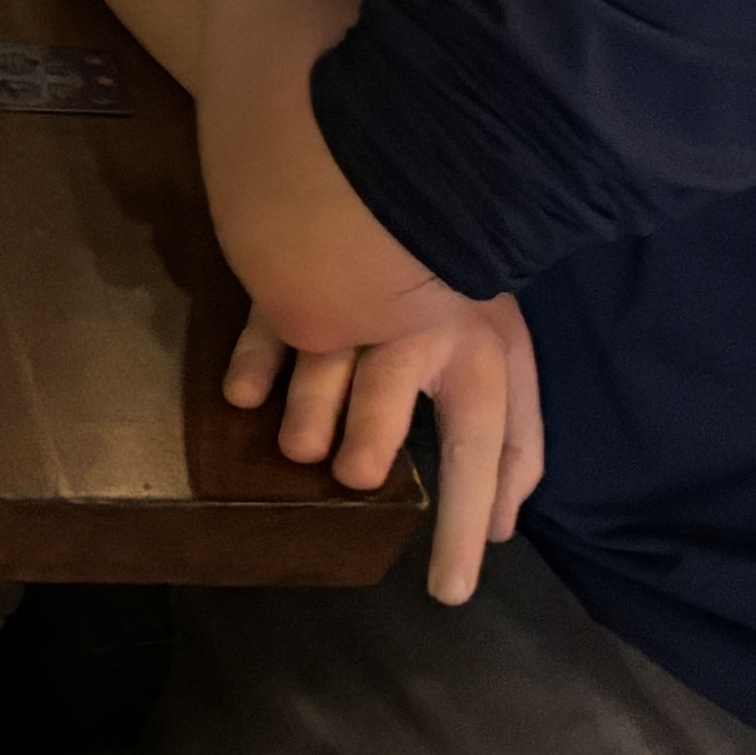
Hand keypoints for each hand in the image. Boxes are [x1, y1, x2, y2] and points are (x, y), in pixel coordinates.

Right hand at [226, 289, 544, 604]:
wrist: (402, 160)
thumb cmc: (456, 278)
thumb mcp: (503, 344)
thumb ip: (508, 433)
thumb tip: (509, 521)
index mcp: (489, 347)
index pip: (490, 446)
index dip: (467, 522)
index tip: (447, 595)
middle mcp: (430, 321)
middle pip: (398, 389)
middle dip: (374, 435)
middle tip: (357, 477)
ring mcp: (363, 291)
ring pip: (331, 361)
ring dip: (313, 409)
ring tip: (300, 448)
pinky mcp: (306, 268)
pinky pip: (275, 321)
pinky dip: (259, 361)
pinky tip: (246, 396)